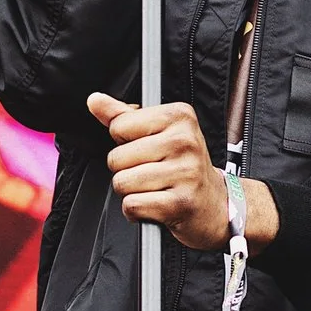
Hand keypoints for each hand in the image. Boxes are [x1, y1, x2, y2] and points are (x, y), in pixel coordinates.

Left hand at [87, 95, 276, 256]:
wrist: (216, 205)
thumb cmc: (183, 166)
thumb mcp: (159, 133)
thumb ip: (124, 116)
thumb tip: (95, 100)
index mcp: (180, 116)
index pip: (120, 125)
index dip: (124, 141)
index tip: (146, 148)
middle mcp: (185, 141)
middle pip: (117, 157)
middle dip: (126, 170)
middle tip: (152, 172)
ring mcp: (185, 172)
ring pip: (122, 182)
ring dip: (131, 191)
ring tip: (154, 188)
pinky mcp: (180, 203)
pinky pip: (132, 205)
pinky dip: (137, 210)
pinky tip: (155, 205)